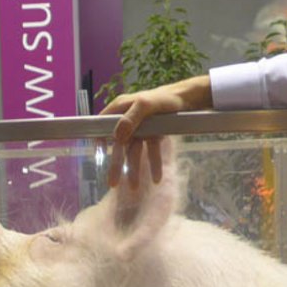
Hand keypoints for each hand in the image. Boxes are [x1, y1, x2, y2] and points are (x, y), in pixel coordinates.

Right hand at [98, 74, 212, 187]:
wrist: (188, 98)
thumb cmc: (164, 97)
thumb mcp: (146, 105)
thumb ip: (131, 118)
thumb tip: (116, 136)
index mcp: (121, 108)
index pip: (103, 125)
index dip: (99, 140)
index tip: (99, 156)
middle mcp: (128, 119)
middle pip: (120, 145)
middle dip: (117, 165)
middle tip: (112, 184)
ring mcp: (140, 128)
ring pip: (135, 152)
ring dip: (135, 170)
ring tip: (134, 188)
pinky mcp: (153, 134)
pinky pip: (151, 152)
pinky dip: (154, 165)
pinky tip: (156, 179)